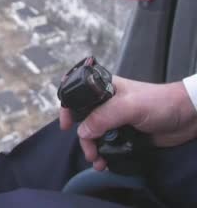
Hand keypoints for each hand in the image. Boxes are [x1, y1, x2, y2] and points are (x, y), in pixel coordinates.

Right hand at [60, 76, 196, 170]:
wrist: (187, 118)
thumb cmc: (159, 103)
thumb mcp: (129, 106)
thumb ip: (103, 117)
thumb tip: (82, 131)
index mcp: (104, 88)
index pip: (77, 94)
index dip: (67, 107)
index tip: (65, 125)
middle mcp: (106, 103)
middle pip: (83, 119)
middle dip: (83, 137)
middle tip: (89, 150)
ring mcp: (115, 119)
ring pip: (93, 134)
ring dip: (92, 149)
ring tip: (98, 160)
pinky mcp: (123, 134)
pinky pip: (106, 145)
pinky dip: (103, 154)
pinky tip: (105, 162)